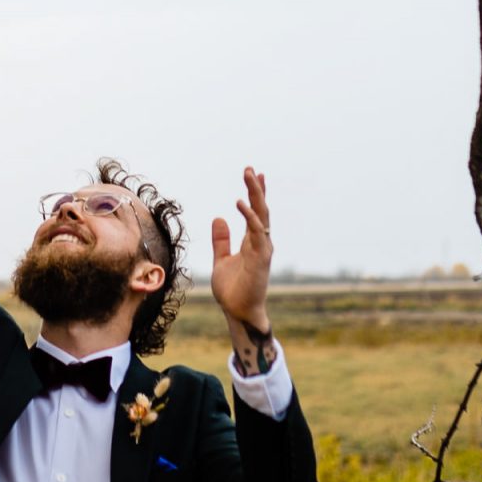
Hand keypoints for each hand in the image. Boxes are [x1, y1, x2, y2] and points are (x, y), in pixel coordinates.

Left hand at [210, 167, 274, 369]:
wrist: (238, 312)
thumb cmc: (232, 289)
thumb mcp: (221, 259)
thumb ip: (221, 240)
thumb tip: (218, 218)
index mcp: (252, 242)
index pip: (256, 212)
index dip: (255, 194)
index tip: (254, 174)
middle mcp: (260, 243)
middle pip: (261, 210)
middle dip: (257, 188)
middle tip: (251, 169)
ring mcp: (262, 250)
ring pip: (262, 216)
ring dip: (256, 195)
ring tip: (250, 176)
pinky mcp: (260, 259)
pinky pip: (256, 233)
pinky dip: (249, 217)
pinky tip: (240, 203)